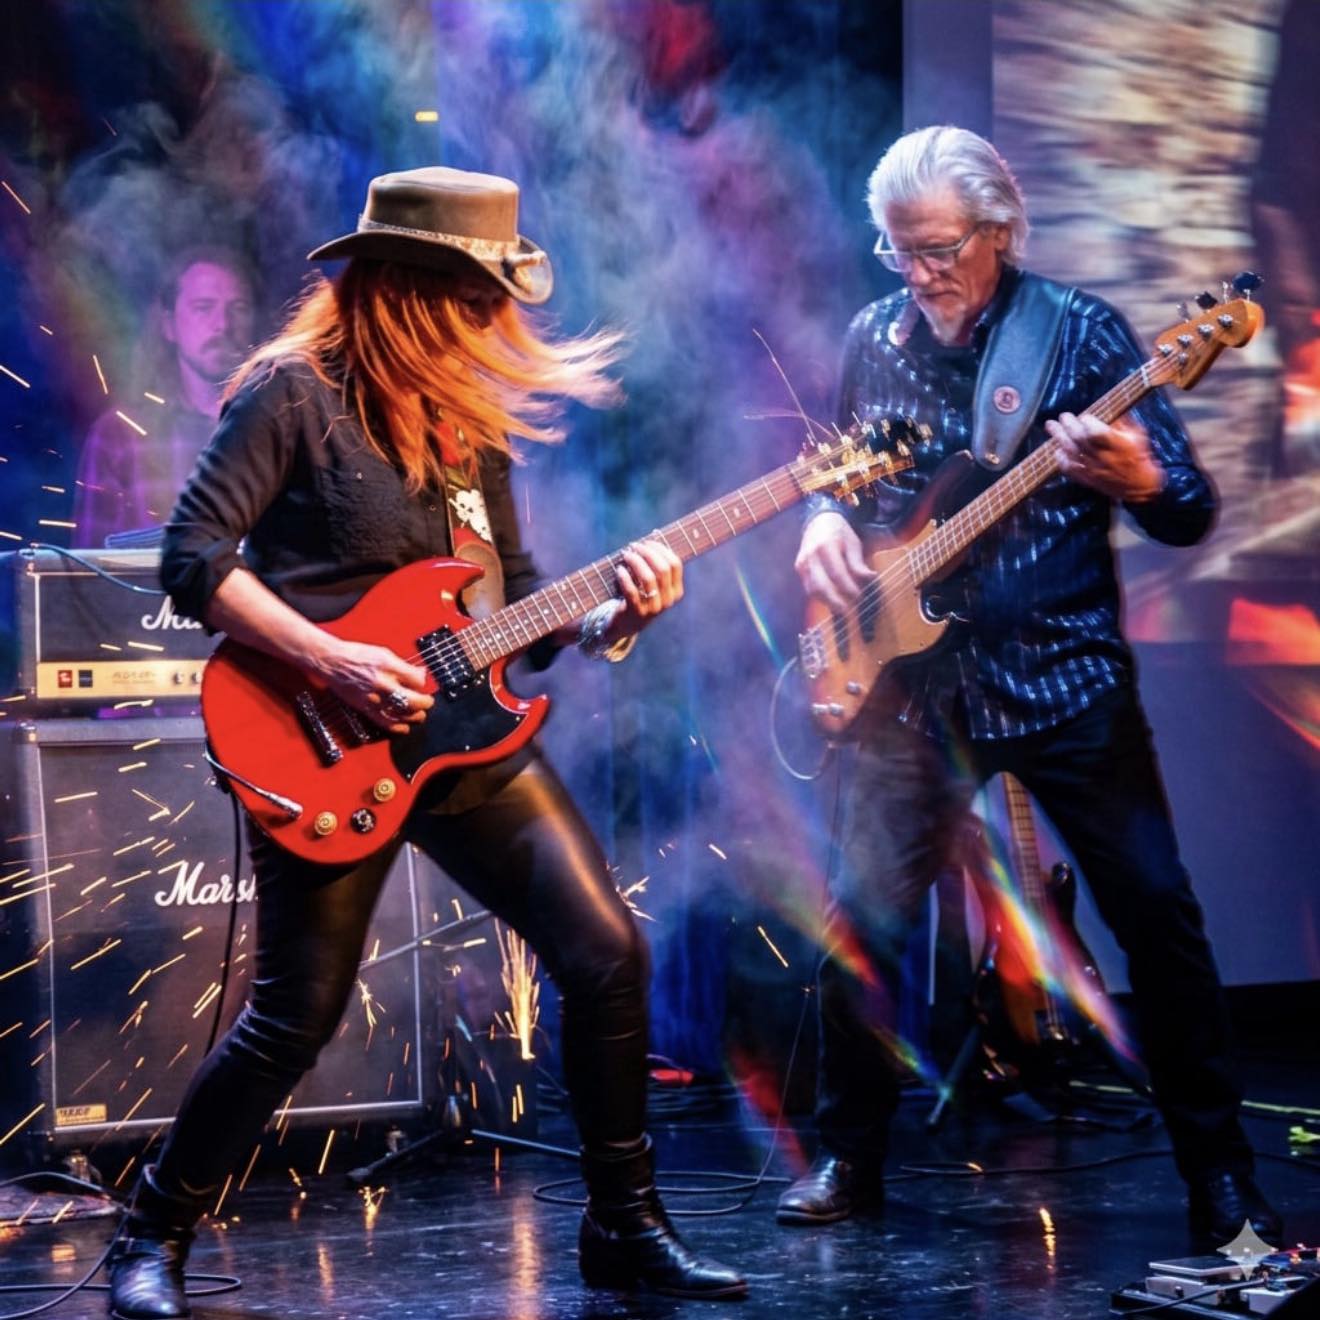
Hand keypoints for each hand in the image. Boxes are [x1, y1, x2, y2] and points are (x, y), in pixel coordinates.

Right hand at [312, 636, 434, 733]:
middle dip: (426, 703)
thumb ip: (403, 665)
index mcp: (388, 666)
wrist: (332, 662)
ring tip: (419, 713)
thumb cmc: (356, 655)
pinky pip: (385, 722)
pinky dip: (398, 727)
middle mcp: (381, 683)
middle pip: (413, 700)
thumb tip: (420, 674)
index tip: (422, 684)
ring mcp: (373, 698)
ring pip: (402, 714)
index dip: (423, 683)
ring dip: (415, 716)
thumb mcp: (383, 653)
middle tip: (428, 702)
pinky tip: (405, 726)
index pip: (417, 680)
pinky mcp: (365, 708)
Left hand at [604, 539, 683, 643]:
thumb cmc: (638, 596)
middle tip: (634, 546)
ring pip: (648, 578)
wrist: (625, 625)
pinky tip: (619, 570)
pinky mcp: (636, 612)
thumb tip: (654, 535)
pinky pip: (632, 591)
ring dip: (635, 562)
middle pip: (663, 569)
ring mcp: (653, 608)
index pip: (675, 564)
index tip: (647, 542)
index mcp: (675, 591)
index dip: (661, 549)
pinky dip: (625, 577)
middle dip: (647, 553)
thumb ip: (654, 564)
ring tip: (625, 555)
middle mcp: (668, 600)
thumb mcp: (651, 583)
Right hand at [794, 511, 873, 613]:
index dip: (848, 588)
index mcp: (826, 546)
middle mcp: (810, 556)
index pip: (837, 573)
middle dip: (836, 602)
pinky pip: (808, 588)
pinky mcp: (799, 569)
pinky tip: (832, 602)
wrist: (818, 521)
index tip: (860, 597)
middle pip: (821, 586)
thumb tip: (870, 578)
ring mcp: (802, 563)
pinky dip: (820, 598)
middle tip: (849, 612)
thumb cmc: (840, 533)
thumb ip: (858, 562)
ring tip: (842, 610)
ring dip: (827, 603)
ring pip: (812, 590)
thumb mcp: (853, 543)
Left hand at [1049, 412, 1164, 502]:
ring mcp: (1091, 468)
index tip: (1085, 416)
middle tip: (1063, 416)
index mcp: (1116, 444)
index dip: (1088, 421)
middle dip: (1068, 424)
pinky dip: (1060, 458)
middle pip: (1079, 438)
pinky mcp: (1086, 478)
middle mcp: (1101, 456)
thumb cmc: (1138, 456)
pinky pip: (1068, 468)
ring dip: (1058, 437)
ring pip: (1070, 451)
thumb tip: (1108, 409)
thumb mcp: (1136, 435)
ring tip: (1050, 425)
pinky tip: (1057, 449)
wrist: (1138, 485)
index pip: (1095, 431)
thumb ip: (1121, 422)